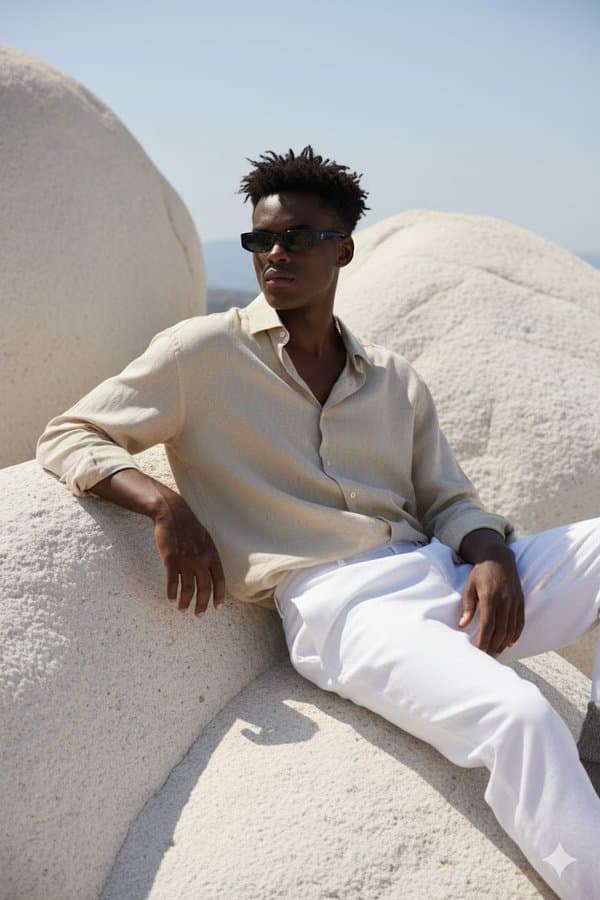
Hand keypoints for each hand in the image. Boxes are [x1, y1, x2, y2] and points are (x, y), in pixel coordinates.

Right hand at [152, 495, 225, 616]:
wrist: (173, 513)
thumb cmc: (189, 526)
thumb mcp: (205, 539)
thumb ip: (208, 556)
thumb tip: (208, 572)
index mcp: (212, 554)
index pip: (219, 580)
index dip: (219, 595)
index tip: (217, 607)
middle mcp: (201, 559)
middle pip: (204, 588)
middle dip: (202, 604)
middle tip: (198, 614)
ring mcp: (186, 560)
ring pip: (188, 588)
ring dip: (185, 602)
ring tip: (182, 609)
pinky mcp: (171, 559)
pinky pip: (172, 581)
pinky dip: (171, 592)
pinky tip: (170, 599)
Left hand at [457, 546, 524, 656]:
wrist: (499, 558)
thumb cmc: (481, 572)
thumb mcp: (469, 586)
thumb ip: (467, 605)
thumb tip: (462, 624)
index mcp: (490, 597)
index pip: (488, 625)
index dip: (484, 641)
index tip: (479, 652)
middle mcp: (504, 601)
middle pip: (501, 630)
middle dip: (493, 646)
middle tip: (486, 658)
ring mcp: (514, 602)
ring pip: (511, 629)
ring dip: (504, 644)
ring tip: (495, 654)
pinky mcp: (520, 602)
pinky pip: (520, 622)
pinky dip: (515, 634)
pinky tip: (509, 643)